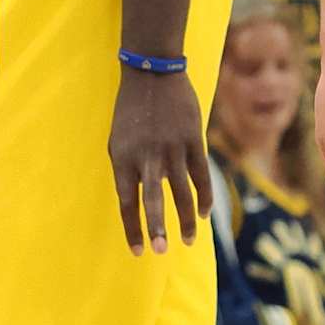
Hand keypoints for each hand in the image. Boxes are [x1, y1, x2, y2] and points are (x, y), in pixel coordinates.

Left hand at [109, 68, 211, 256]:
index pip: (127, 202)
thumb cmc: (132, 111)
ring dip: (187, 218)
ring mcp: (172, 148)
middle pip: (153, 199)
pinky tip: (205, 213)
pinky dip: (204, 196)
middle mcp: (147, 156)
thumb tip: (140, 198)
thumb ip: (128, 169)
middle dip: (157, 228)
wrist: (152, 74)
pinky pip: (201, 174)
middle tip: (161, 250)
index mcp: (123, 158)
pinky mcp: (194, 140)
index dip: (132, 227)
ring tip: (189, 239)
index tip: (138, 250)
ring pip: (181, 191)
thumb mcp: (119, 140)